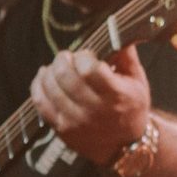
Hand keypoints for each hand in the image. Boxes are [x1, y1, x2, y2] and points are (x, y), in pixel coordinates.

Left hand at [30, 46, 151, 164]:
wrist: (125, 147)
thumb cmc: (132, 108)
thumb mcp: (137, 81)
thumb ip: (126, 55)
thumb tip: (117, 29)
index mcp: (116, 95)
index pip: (89, 69)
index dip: (83, 56)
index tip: (86, 55)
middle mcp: (95, 110)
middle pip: (66, 77)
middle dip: (63, 59)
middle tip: (67, 56)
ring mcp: (76, 121)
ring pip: (51, 88)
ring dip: (50, 71)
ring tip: (57, 66)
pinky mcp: (62, 129)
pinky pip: (40, 103)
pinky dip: (38, 86)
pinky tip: (44, 77)